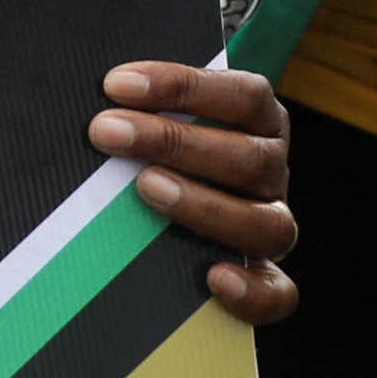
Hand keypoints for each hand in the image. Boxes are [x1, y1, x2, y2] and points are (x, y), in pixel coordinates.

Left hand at [97, 61, 297, 323]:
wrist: (168, 219)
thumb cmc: (157, 152)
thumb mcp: (156, 120)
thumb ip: (140, 108)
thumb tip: (99, 101)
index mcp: (259, 121)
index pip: (243, 96)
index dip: (183, 87)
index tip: (117, 85)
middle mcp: (271, 171)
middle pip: (248, 157)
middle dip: (174, 142)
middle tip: (108, 133)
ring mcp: (270, 222)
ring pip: (265, 223)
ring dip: (203, 205)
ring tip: (146, 189)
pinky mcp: (265, 275)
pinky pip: (277, 292)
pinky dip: (250, 289)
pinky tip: (212, 277)